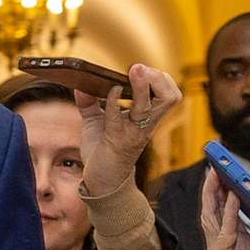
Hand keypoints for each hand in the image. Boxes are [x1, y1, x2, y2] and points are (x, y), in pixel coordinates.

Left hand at [72, 62, 181, 184]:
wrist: (102, 181)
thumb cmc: (103, 150)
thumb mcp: (96, 121)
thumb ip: (89, 101)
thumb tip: (79, 84)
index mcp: (146, 117)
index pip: (168, 94)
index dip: (161, 78)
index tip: (142, 68)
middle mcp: (145, 124)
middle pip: (169, 98)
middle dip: (158, 79)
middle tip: (139, 69)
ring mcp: (133, 132)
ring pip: (151, 107)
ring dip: (142, 87)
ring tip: (134, 72)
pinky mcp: (117, 140)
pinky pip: (119, 117)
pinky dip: (114, 101)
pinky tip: (111, 91)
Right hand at [198, 168, 249, 249]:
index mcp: (240, 244)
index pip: (232, 212)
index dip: (231, 192)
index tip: (233, 173)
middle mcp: (226, 245)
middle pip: (217, 209)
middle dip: (217, 186)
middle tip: (218, 163)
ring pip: (213, 216)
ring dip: (214, 194)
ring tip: (217, 172)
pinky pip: (223, 233)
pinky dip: (228, 215)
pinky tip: (233, 199)